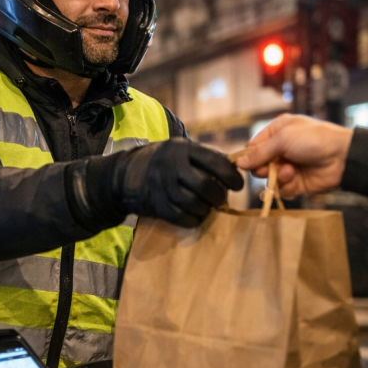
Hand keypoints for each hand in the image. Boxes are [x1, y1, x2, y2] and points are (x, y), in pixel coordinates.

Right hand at [117, 138, 243, 226]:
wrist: (130, 174)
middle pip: (205, 186)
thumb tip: (238, 171)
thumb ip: (208, 158)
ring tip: (208, 205)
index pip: (216, 162)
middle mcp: (171, 165)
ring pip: (195, 204)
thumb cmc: (168, 162)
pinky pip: (182, 218)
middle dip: (219, 196)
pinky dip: (194, 219)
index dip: (232, 176)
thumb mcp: (184, 150)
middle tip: (221, 198)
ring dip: (207, 208)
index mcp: (183, 148)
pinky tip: (197, 214)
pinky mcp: (156, 205)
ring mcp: (162, 186)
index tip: (238, 185)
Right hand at [235, 115, 352, 197]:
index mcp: (277, 132)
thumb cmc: (314, 140)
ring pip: (269, 178)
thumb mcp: (283, 139)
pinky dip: (286, 185)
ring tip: (289, 172)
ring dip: (276, 176)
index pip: (254, 146)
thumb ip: (260, 152)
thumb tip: (238, 163)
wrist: (342, 158)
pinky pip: (281, 189)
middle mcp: (282, 149)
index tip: (247, 163)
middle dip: (262, 168)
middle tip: (267, 169)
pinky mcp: (296, 182)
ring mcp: (289, 166)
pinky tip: (295, 178)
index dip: (249, 156)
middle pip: (258, 164)